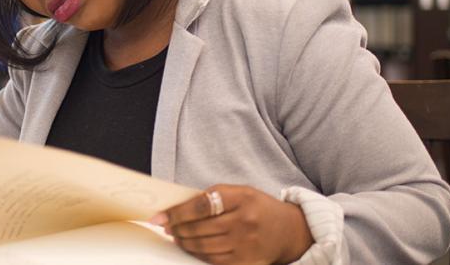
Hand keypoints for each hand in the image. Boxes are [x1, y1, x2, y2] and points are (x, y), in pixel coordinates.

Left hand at [150, 184, 313, 264]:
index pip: (201, 205)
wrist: (289, 231)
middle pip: (199, 228)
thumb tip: (179, 208)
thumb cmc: (259, 208)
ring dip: (184, 242)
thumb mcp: (240, 192)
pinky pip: (213, 260)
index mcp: (242, 198)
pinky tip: (191, 247)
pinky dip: (197, 254)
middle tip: (166, 226)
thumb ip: (212, 196)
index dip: (177, 212)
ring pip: (203, 246)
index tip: (160, 216)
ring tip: (177, 236)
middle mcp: (244, 221)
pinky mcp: (245, 262)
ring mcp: (245, 244)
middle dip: (177, 228)